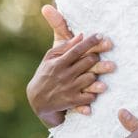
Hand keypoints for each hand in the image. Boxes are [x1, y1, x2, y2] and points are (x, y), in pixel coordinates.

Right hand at [27, 5, 115, 124]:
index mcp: (59, 63)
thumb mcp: (49, 58)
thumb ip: (65, 47)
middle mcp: (65, 75)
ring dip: (96, 75)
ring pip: (91, 78)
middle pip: (88, 62)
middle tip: (97, 57)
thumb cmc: (45, 75)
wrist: (37, 100)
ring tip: (94, 74)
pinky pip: (90, 96)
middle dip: (97, 57)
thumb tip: (81, 36)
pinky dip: (94, 93)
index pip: (77, 49)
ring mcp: (70, 88)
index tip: (100, 36)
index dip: (90, 42)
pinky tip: (93, 91)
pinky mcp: (73, 101)